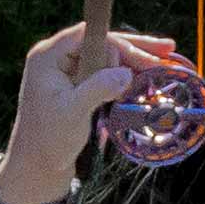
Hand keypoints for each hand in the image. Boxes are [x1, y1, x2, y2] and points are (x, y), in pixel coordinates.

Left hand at [0, 19, 179, 195]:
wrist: (37, 167)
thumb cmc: (49, 140)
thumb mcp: (74, 113)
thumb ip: (98, 89)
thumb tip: (127, 73)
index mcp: (48, 56)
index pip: (90, 36)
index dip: (120, 43)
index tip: (147, 58)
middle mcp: (58, 58)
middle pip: (101, 43)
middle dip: (133, 48)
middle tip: (167, 52)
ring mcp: (68, 72)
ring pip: (106, 58)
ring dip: (133, 62)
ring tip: (163, 64)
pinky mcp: (77, 87)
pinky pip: (105, 74)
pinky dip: (125, 76)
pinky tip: (146, 80)